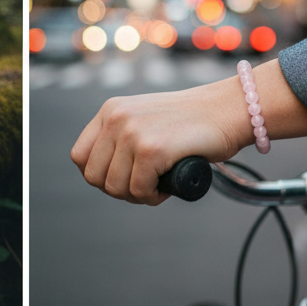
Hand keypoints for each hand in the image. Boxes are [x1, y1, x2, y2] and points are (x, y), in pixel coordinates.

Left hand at [70, 77, 247, 205]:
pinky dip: (154, 196)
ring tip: (158, 183)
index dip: (100, 175)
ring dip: (138, 195)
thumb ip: (121, 138)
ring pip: (115, 188)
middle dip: (119, 189)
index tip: (123, 178)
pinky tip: (167, 185)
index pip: (80, 156)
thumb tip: (104, 176)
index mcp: (110, 110)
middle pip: (94, 177)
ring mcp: (132, 132)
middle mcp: (116, 118)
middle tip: (144, 185)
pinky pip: (139, 190)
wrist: (226, 110)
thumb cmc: (189, 122)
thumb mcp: (143, 119)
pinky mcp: (151, 149)